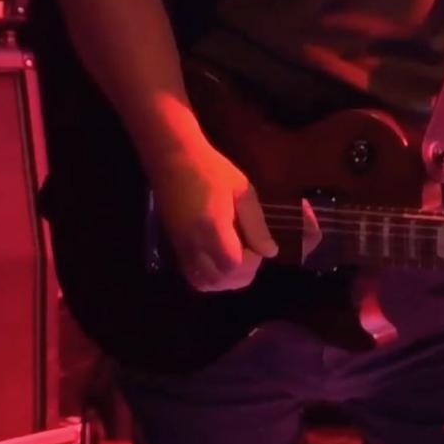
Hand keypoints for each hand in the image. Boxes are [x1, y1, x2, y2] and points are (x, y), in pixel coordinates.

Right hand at [150, 138, 277, 291]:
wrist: (173, 160)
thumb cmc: (211, 170)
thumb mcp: (242, 190)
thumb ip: (256, 224)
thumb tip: (269, 252)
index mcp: (212, 227)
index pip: (233, 265)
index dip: (251, 263)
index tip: (258, 246)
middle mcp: (194, 244)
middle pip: (219, 280)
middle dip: (242, 274)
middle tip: (251, 253)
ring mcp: (181, 248)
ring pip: (205, 283)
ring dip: (226, 280)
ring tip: (238, 259)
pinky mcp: (175, 248)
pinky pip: (193, 276)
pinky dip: (211, 278)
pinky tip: (221, 261)